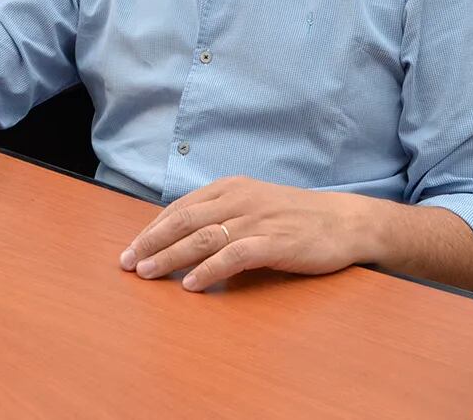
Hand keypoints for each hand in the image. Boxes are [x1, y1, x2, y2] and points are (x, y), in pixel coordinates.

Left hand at [118, 176, 377, 291]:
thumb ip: (221, 215)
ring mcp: (256, 220)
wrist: (345, 221)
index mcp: (230, 187)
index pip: (180, 208)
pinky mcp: (274, 242)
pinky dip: (208, 270)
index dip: (152, 229)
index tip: (131, 248)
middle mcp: (239, 199)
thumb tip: (181, 239)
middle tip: (128, 264)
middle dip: (151, 243)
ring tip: (148, 273)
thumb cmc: (295, 217)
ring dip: (170, 257)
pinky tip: (192, 284)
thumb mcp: (253, 205)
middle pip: (183, 221)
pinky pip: (233, 256)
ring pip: (202, 238)